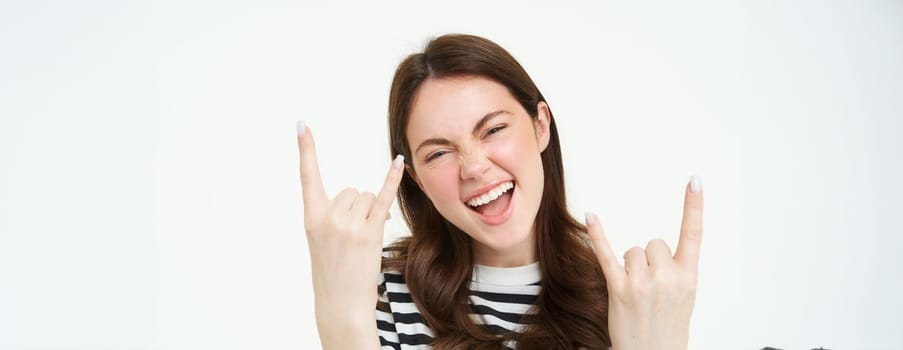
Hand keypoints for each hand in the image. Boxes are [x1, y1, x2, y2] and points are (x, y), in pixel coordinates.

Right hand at [296, 121, 403, 346]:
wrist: (340, 304)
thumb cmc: (333, 274)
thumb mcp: (322, 242)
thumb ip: (335, 216)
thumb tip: (366, 197)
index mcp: (311, 218)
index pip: (307, 177)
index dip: (305, 149)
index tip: (301, 124)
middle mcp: (327, 217)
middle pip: (350, 191)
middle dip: (356, 209)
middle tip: (353, 238)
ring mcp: (348, 225)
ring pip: (365, 197)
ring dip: (369, 213)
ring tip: (362, 241)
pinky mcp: (369, 233)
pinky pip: (382, 199)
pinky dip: (391, 180)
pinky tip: (398, 163)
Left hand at [586, 177, 702, 349]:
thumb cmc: (668, 325)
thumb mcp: (685, 296)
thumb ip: (677, 269)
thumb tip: (656, 248)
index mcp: (689, 277)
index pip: (694, 233)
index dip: (694, 205)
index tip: (695, 180)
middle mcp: (667, 278)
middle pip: (653, 243)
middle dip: (650, 260)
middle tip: (652, 288)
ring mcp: (641, 283)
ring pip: (633, 251)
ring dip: (632, 266)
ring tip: (637, 292)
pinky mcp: (618, 289)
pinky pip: (607, 255)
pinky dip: (598, 235)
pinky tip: (591, 216)